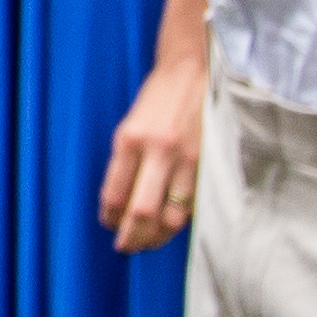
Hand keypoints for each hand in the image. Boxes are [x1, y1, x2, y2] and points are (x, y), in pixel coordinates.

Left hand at [100, 53, 203, 254]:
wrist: (192, 70)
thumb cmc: (158, 97)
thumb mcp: (130, 125)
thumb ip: (126, 161)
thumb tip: (120, 202)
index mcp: (129, 140)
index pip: (114, 194)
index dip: (111, 217)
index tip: (109, 225)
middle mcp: (156, 151)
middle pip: (141, 212)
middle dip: (132, 237)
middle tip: (126, 246)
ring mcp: (185, 158)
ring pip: (171, 216)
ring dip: (157, 236)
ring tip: (149, 242)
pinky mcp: (207, 162)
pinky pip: (192, 204)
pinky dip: (181, 220)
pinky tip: (172, 225)